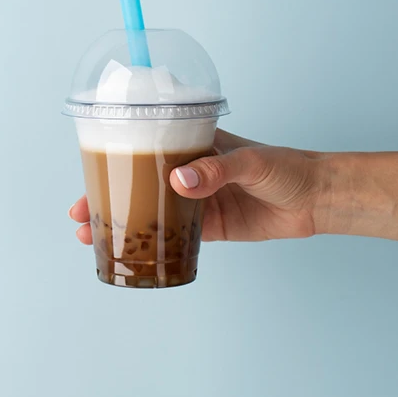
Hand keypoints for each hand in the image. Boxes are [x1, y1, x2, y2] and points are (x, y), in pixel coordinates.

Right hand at [69, 130, 325, 243]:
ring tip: (92, 236)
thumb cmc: (287, 166)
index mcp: (192, 144)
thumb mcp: (250, 161)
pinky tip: (130, 252)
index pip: (145, 147)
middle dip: (106, 197)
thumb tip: (180, 182)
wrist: (318, 199)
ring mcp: (195, 200)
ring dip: (121, 222)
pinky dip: (150, 243)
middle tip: (79, 214)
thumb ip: (215, 170)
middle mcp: (187, 171)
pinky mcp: (208, 227)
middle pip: (136, 182)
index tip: (89, 172)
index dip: (114, 159)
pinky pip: (172, 235)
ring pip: (148, 211)